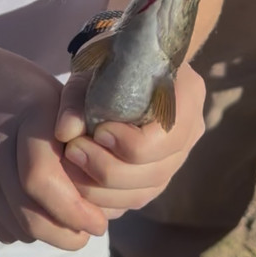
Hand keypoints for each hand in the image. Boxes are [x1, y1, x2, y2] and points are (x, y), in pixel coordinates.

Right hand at [0, 32, 107, 248]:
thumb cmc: (22, 89)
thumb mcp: (57, 98)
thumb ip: (80, 139)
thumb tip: (112, 196)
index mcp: (25, 118)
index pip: (42, 179)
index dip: (75, 210)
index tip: (99, 222)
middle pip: (29, 216)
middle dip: (67, 234)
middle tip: (89, 231)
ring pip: (18, 228)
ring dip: (47, 232)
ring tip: (66, 219)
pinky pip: (0, 228)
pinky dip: (23, 229)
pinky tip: (37, 209)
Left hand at [55, 62, 205, 216]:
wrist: (127, 60)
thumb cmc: (112, 59)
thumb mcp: (93, 69)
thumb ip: (77, 99)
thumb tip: (65, 132)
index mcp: (186, 94)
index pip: (165, 138)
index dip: (128, 144)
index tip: (97, 132)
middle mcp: (190, 130)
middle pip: (155, 171)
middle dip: (108, 169)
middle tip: (73, 152)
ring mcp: (178, 156)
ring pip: (146, 191)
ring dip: (103, 190)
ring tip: (71, 168)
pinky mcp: (160, 172)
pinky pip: (137, 196)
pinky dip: (107, 198)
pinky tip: (80, 183)